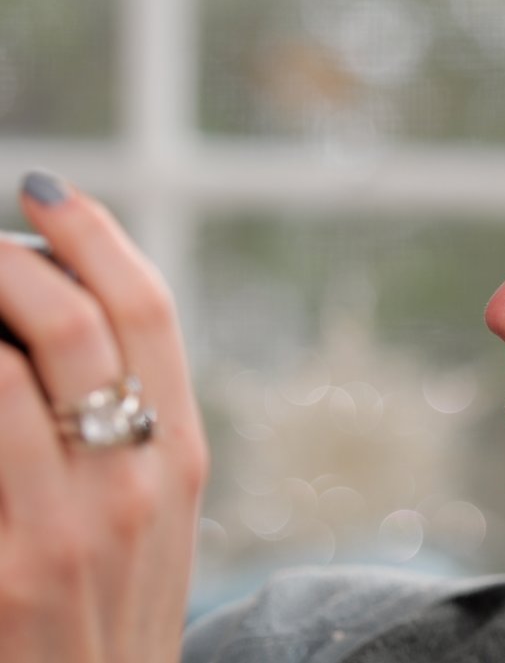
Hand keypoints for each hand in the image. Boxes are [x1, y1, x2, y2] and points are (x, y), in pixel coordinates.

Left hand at [0, 171, 207, 661]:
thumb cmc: (112, 619)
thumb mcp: (148, 520)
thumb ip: (126, 431)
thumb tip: (59, 338)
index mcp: (180, 455)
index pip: (151, 310)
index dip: (95, 236)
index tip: (46, 192)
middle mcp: (141, 479)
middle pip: (84, 320)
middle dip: (10, 255)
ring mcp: (75, 527)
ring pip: (12, 367)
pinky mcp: (12, 572)